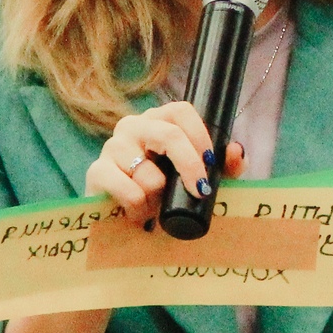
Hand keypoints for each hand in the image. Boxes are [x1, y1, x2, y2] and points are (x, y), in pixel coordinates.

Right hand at [84, 101, 233, 221]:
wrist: (124, 221)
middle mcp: (133, 126)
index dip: (200, 135)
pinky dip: (140, 208)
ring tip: (153, 205)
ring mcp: (112, 147)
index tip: (211, 163)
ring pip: (150, 174)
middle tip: (199, 191)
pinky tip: (136, 212)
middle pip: (169, 135)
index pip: (182, 111)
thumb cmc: (164, 194)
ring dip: (158, 198)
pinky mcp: (96, 172)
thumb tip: (236, 151)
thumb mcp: (198, 179)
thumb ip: (223, 166)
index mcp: (158, 121)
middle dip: (190, 166)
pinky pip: (131, 191)